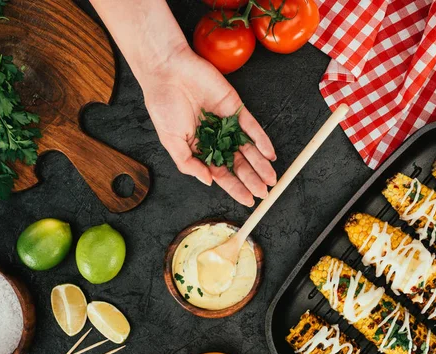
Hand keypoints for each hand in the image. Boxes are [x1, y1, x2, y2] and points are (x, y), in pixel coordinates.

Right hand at [140, 44, 276, 205]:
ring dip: (260, 164)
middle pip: (237, 163)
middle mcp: (216, 138)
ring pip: (247, 148)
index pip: (221, 173)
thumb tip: (208, 181)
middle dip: (251, 179)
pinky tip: (269, 154)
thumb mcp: (170, 141)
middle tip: (264, 193)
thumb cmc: (164, 104)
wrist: (168, 71)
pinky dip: (261, 140)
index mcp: (199, 148)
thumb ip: (188, 163)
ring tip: (271, 179)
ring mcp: (227, 123)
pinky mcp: (235, 108)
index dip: (235, 187)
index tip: (248, 200)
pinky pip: (251, 127)